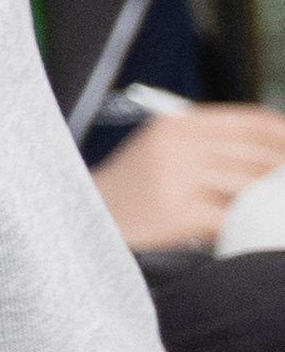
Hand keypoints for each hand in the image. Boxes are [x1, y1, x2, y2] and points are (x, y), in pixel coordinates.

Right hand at [96, 105, 284, 253]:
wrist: (85, 216)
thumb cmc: (135, 187)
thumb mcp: (167, 149)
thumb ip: (213, 145)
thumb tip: (276, 156)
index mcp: (179, 124)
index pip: (253, 121)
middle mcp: (178, 144)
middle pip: (258, 153)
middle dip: (284, 173)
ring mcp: (176, 176)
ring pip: (251, 184)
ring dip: (268, 201)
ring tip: (269, 211)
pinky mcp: (177, 211)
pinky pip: (231, 216)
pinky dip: (245, 225)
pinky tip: (242, 230)